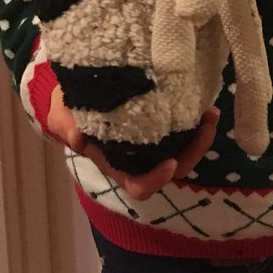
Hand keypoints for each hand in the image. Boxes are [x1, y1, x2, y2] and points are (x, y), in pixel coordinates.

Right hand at [47, 85, 220, 200]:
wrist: (78, 87)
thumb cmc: (69, 106)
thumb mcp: (62, 112)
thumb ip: (66, 123)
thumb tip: (78, 137)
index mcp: (114, 163)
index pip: (138, 185)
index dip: (155, 180)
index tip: (170, 162)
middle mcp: (137, 158)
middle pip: (171, 170)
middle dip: (194, 151)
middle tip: (207, 123)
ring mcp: (151, 143)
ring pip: (182, 152)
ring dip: (200, 136)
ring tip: (210, 111)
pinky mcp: (160, 123)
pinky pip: (183, 131)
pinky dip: (196, 121)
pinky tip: (203, 102)